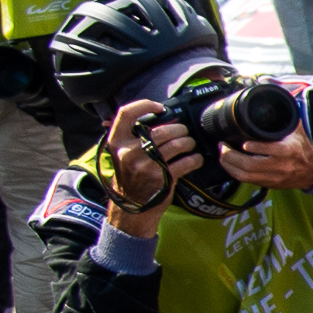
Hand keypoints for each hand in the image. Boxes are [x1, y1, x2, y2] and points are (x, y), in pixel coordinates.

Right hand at [102, 99, 200, 234]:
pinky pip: (186, 162)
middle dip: (179, 130)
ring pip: (177, 144)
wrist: (132, 207)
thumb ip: (135, 137)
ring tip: (190, 145)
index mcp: (117, 142)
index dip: (145, 105)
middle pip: (162, 130)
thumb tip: (161, 118)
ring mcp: (145, 165)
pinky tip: (195, 159)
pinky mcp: (162, 178)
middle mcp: (129, 152)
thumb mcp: (123, 154)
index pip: (126, 113)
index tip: (160, 108)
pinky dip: (195, 159)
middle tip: (184, 133)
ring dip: (189, 143)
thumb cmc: (131, 177)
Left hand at [216, 123, 312, 191]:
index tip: (244, 143)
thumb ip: (286, 115)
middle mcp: (281, 165)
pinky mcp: (268, 183)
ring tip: (222, 154)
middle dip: (232, 155)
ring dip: (229, 164)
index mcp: (290, 150)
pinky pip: (246, 180)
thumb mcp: (297, 130)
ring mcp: (274, 176)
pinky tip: (228, 163)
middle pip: (251, 165)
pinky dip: (233, 171)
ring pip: (245, 175)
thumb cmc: (302, 148)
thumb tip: (278, 97)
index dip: (256, 148)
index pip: (273, 151)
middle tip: (223, 146)